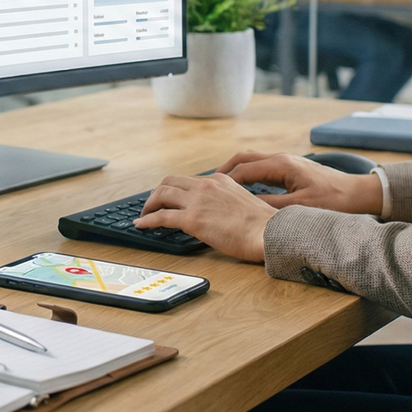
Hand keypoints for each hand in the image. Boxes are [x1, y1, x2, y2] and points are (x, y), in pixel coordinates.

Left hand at [135, 174, 276, 261]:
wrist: (269, 232)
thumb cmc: (263, 224)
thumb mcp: (244, 201)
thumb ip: (227, 201)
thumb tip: (217, 213)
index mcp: (220, 180)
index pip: (191, 181)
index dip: (177, 190)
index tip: (171, 198)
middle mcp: (206, 185)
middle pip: (170, 182)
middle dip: (158, 192)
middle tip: (153, 204)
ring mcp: (197, 201)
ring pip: (162, 194)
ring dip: (149, 204)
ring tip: (144, 214)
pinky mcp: (192, 219)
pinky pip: (161, 216)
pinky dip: (148, 220)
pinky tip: (141, 225)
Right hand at [215, 151, 382, 214]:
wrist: (359, 193)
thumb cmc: (335, 200)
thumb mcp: (300, 207)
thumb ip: (272, 206)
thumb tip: (246, 208)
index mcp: (281, 165)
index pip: (243, 169)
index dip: (224, 181)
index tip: (209, 191)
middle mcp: (282, 159)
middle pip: (243, 158)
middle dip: (224, 169)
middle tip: (208, 184)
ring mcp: (287, 162)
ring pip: (252, 161)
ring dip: (236, 171)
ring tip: (221, 186)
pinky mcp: (291, 168)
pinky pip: (262, 167)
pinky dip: (248, 174)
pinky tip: (245, 188)